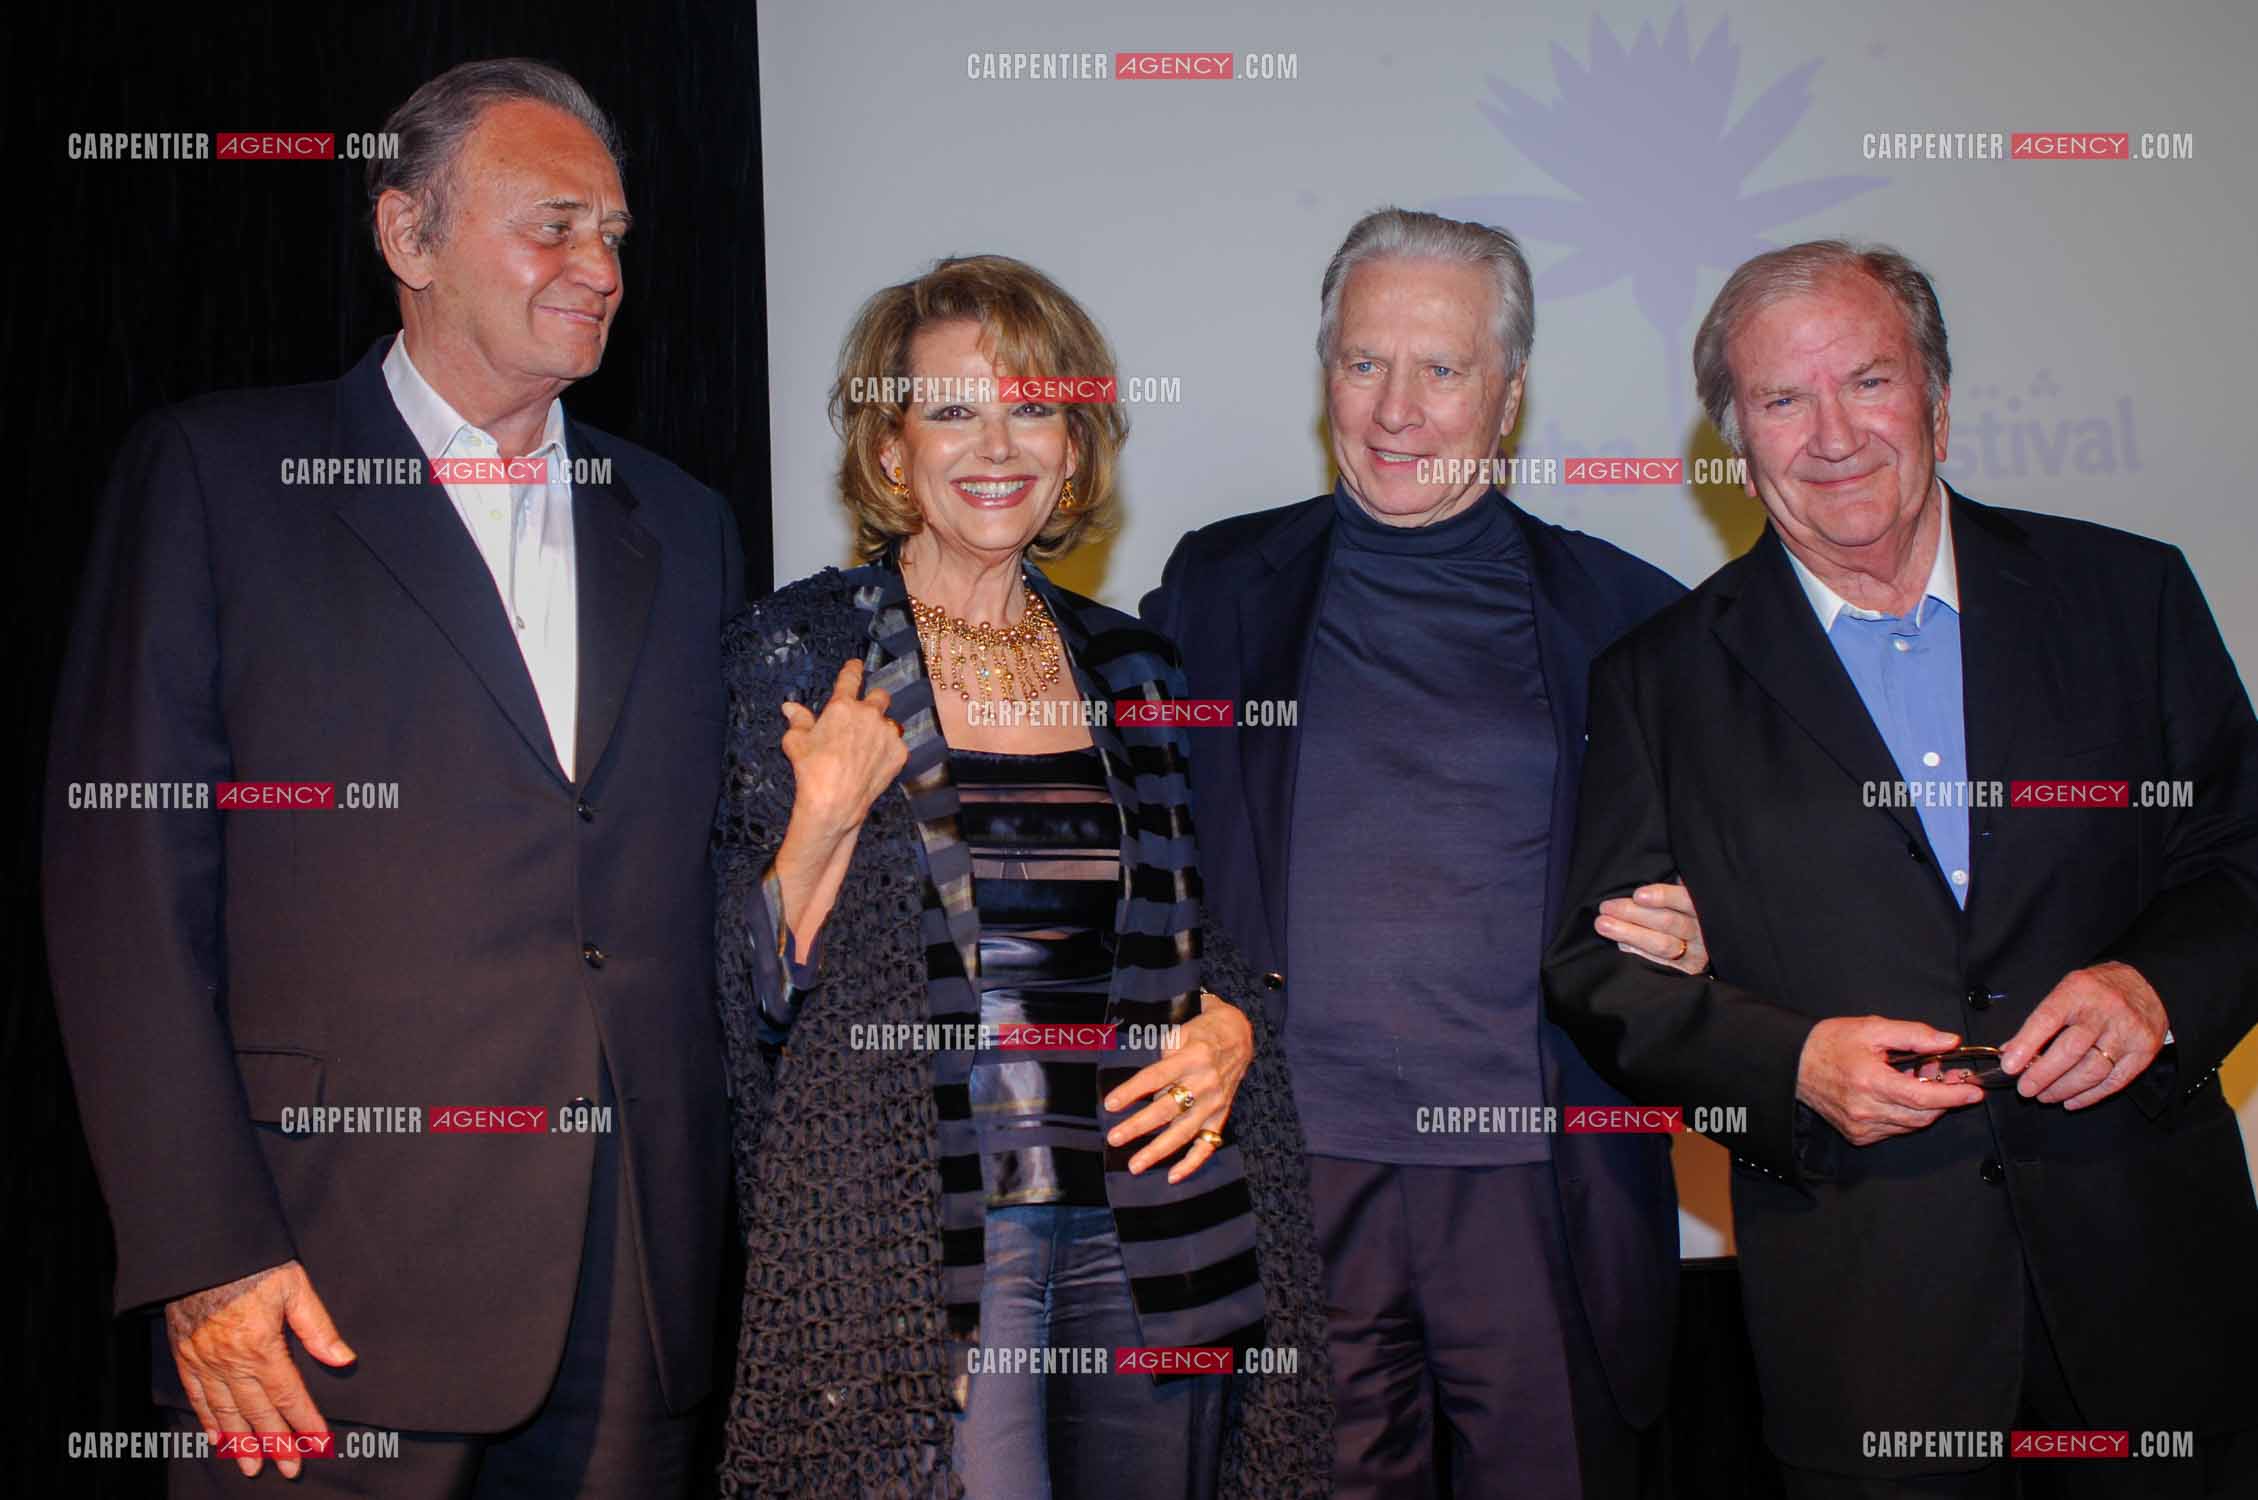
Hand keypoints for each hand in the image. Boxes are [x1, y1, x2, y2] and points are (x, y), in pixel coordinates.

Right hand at [164, 1259, 355, 1478]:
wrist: (201, 1252)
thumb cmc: (253, 1265)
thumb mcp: (294, 1287)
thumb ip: (318, 1327)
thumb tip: (344, 1360)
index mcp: (261, 1347)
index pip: (288, 1395)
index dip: (305, 1422)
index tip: (320, 1443)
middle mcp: (230, 1363)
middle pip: (258, 1413)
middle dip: (277, 1443)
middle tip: (291, 1468)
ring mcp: (205, 1363)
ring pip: (226, 1413)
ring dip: (242, 1443)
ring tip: (254, 1467)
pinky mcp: (185, 1358)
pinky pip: (197, 1398)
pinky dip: (208, 1422)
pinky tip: (218, 1440)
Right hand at [779, 657, 907, 842]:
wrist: (835, 801)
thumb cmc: (811, 770)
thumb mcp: (796, 742)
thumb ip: (798, 720)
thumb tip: (789, 706)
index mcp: (842, 706)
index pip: (850, 678)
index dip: (854, 668)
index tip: (857, 663)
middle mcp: (869, 714)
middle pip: (880, 696)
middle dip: (874, 700)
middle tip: (866, 712)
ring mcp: (887, 734)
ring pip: (890, 722)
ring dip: (881, 729)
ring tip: (868, 747)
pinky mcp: (900, 753)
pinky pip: (896, 745)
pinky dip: (888, 751)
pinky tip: (875, 763)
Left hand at [1102, 992, 1252, 1182]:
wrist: (1239, 1036)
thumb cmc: (1201, 1033)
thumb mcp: (1181, 1032)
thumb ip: (1162, 1057)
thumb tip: (1143, 1087)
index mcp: (1192, 1057)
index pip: (1156, 1076)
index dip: (1132, 1091)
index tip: (1111, 1105)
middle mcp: (1205, 1082)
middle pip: (1167, 1108)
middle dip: (1139, 1126)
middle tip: (1114, 1138)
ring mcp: (1215, 1102)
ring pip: (1184, 1132)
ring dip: (1158, 1150)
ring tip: (1134, 1165)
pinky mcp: (1221, 1115)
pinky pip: (1208, 1144)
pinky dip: (1192, 1163)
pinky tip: (1173, 1176)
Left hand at [1595, 881, 1707, 973]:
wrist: (1699, 947)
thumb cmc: (1681, 912)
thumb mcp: (1681, 896)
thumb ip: (1668, 888)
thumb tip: (1640, 885)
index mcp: (1702, 906)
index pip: (1685, 899)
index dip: (1663, 896)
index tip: (1638, 895)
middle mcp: (1702, 931)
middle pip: (1669, 922)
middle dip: (1634, 913)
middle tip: (1606, 908)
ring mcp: (1695, 954)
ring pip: (1662, 944)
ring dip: (1629, 933)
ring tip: (1603, 924)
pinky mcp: (1686, 971)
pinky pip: (1659, 963)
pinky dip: (1637, 952)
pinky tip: (1619, 943)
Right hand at [1795, 1016, 1985, 1146]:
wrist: (1794, 1063)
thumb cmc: (1830, 1043)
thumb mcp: (1873, 1028)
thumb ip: (1915, 1035)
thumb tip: (1949, 1042)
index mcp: (1870, 1082)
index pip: (1923, 1096)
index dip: (1954, 1095)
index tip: (1974, 1091)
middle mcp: (1866, 1110)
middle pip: (1923, 1114)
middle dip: (1943, 1098)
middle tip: (1946, 1075)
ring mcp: (1862, 1126)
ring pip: (1912, 1124)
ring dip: (1925, 1105)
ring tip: (1916, 1079)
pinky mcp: (1859, 1135)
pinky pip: (1895, 1129)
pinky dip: (1905, 1114)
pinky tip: (1897, 1094)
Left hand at [2000, 961, 2168, 1108]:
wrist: (2146, 985)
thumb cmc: (2097, 990)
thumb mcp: (2066, 991)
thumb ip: (2040, 1021)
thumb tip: (2011, 1051)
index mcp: (2078, 991)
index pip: (2047, 1019)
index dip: (2026, 1044)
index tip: (2009, 1065)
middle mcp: (2104, 1011)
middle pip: (2070, 1050)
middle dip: (2043, 1075)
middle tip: (2026, 1089)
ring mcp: (2127, 1032)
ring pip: (2092, 1070)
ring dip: (2064, 1089)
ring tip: (2046, 1096)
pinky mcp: (2144, 1052)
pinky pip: (2114, 1081)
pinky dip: (2090, 1096)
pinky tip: (2072, 1100)